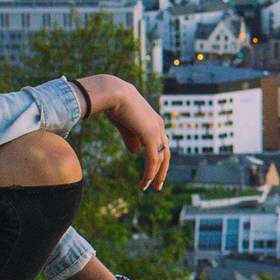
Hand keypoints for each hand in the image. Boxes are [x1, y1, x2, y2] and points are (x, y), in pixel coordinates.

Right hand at [80, 74, 168, 189]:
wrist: (113, 92)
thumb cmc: (115, 105)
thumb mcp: (125, 125)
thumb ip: (131, 138)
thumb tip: (135, 152)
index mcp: (154, 122)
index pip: (160, 144)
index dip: (157, 159)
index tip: (152, 172)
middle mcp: (159, 126)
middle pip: (166, 153)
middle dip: (162, 171)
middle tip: (157, 186)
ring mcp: (156, 131)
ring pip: (161, 159)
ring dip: (155, 175)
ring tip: (148, 187)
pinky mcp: (150, 136)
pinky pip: (153, 160)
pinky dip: (150, 173)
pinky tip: (145, 182)